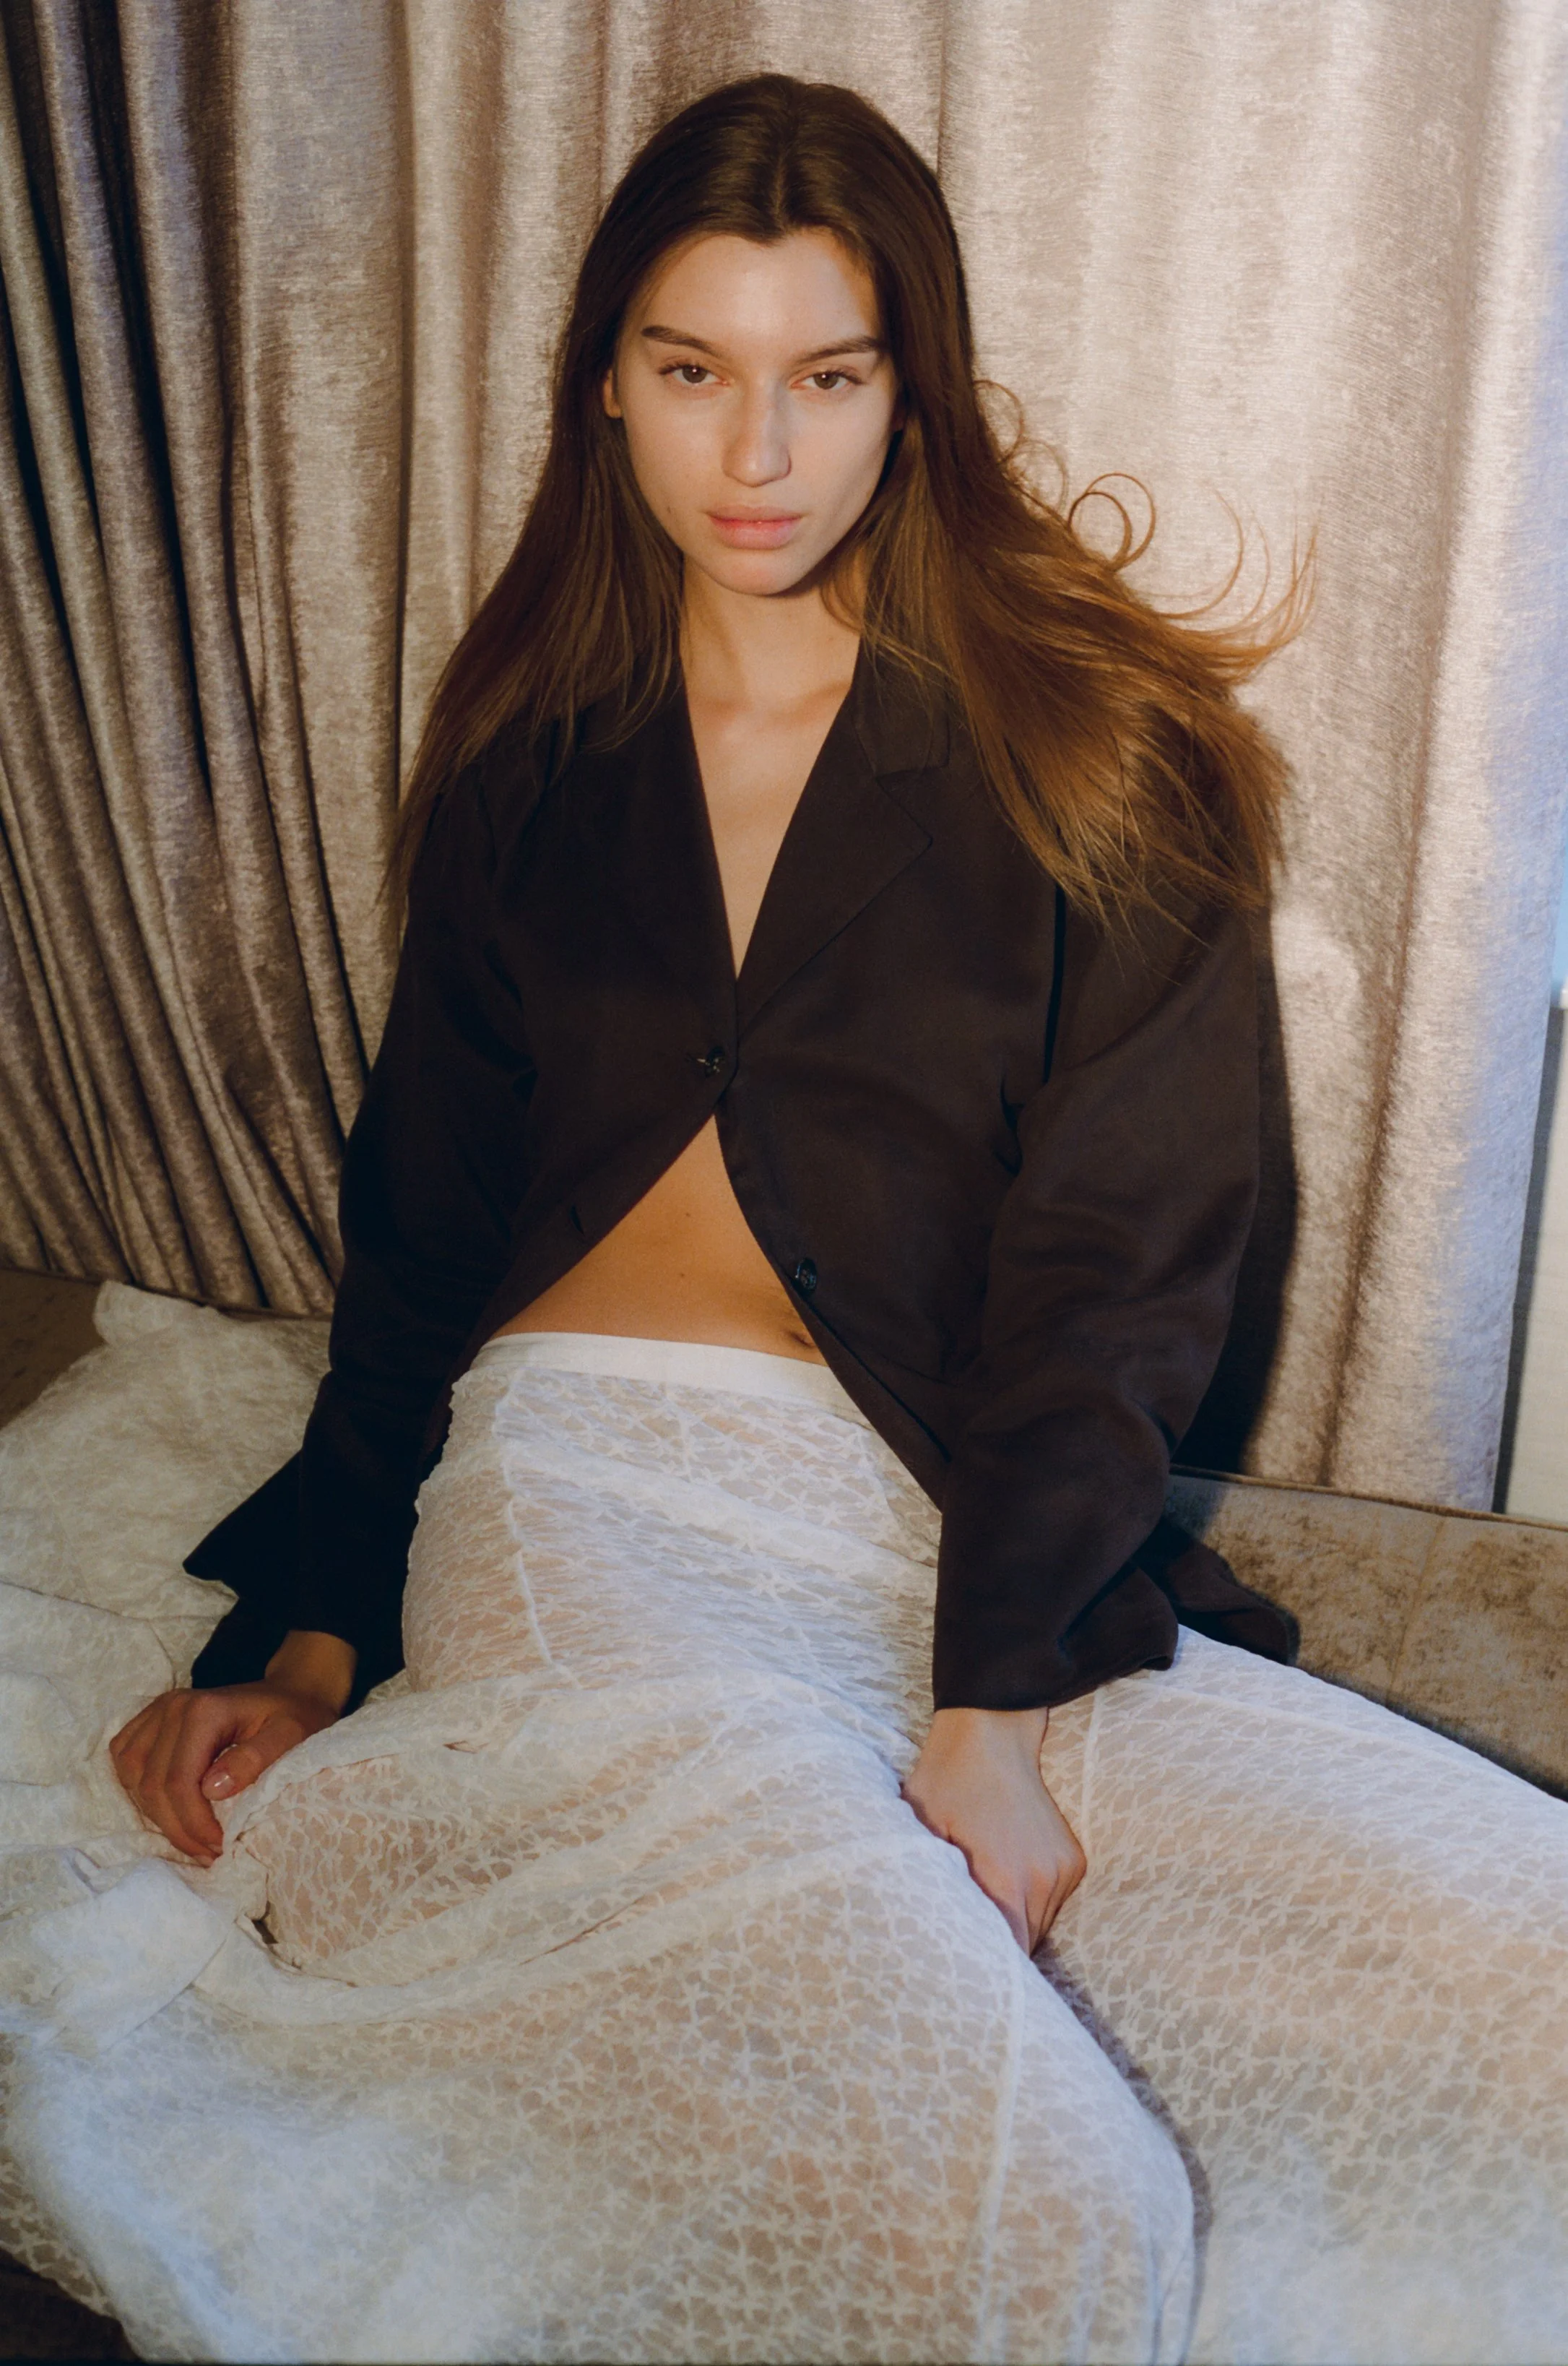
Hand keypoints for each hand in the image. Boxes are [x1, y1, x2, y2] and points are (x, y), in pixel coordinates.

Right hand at [109, 1631, 355, 1864]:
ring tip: (192, 1836)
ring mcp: (156, 1711)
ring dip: (157, 1814)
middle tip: (208, 1852)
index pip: (179, 1782)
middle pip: (152, 1785)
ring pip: (133, 1776)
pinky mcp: (149, 1720)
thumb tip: (212, 1790)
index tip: (219, 1847)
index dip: (193, 1824)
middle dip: (177, 1828)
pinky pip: (126, 1760)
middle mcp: (172, 1707)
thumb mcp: (291, 1736)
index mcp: (204, 1710)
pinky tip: (169, 1808)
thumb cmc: (295, 1716)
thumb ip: (255, 1759)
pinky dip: (139, 1790)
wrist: (289, 1691)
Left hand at [902, 1705, 1085, 1953]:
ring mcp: (1063, 1870)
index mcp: (1006, 1880)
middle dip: (999, 1948)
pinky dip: (1030, 1901)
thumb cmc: (947, 1780)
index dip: (986, 1968)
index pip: (1007, 1954)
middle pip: (1025, 1946)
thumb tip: (926, 1933)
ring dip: (1015, 1924)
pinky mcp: (1073, 1861)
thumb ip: (932, 1887)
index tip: (964, 1972)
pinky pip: (1051, 1902)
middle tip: (968, 1942)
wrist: (991, 1732)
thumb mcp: (923, 1833)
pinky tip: (1006, 1877)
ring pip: (1039, 1926)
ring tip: (985, 1905)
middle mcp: (1043, 1881)